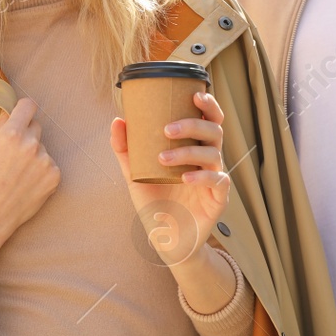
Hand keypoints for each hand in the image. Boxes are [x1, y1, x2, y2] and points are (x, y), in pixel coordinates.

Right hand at [0, 98, 59, 254]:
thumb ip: (1, 125)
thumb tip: (10, 109)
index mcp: (11, 134)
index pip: (28, 105)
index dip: (24, 110)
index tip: (22, 115)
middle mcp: (31, 144)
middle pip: (36, 126)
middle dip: (27, 135)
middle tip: (13, 155)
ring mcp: (45, 161)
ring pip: (42, 148)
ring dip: (34, 155)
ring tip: (18, 174)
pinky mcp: (55, 176)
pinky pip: (49, 164)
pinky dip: (42, 171)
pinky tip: (28, 183)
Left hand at [109, 90, 230, 266]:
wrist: (164, 241)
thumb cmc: (154, 203)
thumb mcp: (134, 174)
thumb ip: (125, 149)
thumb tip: (117, 120)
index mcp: (193, 148)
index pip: (209, 120)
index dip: (208, 105)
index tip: (194, 94)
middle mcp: (208, 160)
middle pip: (215, 131)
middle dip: (193, 125)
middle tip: (167, 129)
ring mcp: (215, 179)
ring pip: (213, 154)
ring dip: (188, 152)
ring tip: (163, 158)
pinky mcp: (218, 200)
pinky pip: (218, 181)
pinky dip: (202, 176)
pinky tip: (185, 178)